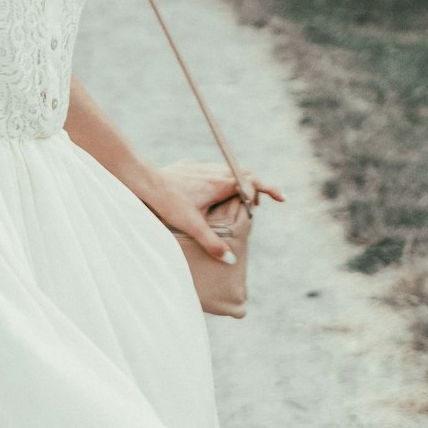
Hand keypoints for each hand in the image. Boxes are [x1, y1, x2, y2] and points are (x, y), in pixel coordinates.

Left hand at [137, 158, 284, 262]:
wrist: (144, 181)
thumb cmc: (168, 202)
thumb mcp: (192, 226)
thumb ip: (213, 243)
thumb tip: (231, 260)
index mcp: (222, 183)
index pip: (254, 183)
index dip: (270, 190)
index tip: (282, 199)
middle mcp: (216, 172)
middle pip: (245, 175)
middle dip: (255, 188)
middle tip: (256, 206)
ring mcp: (203, 167)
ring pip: (229, 172)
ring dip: (237, 185)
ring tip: (237, 202)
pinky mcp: (190, 167)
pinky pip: (212, 171)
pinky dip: (220, 181)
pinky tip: (211, 194)